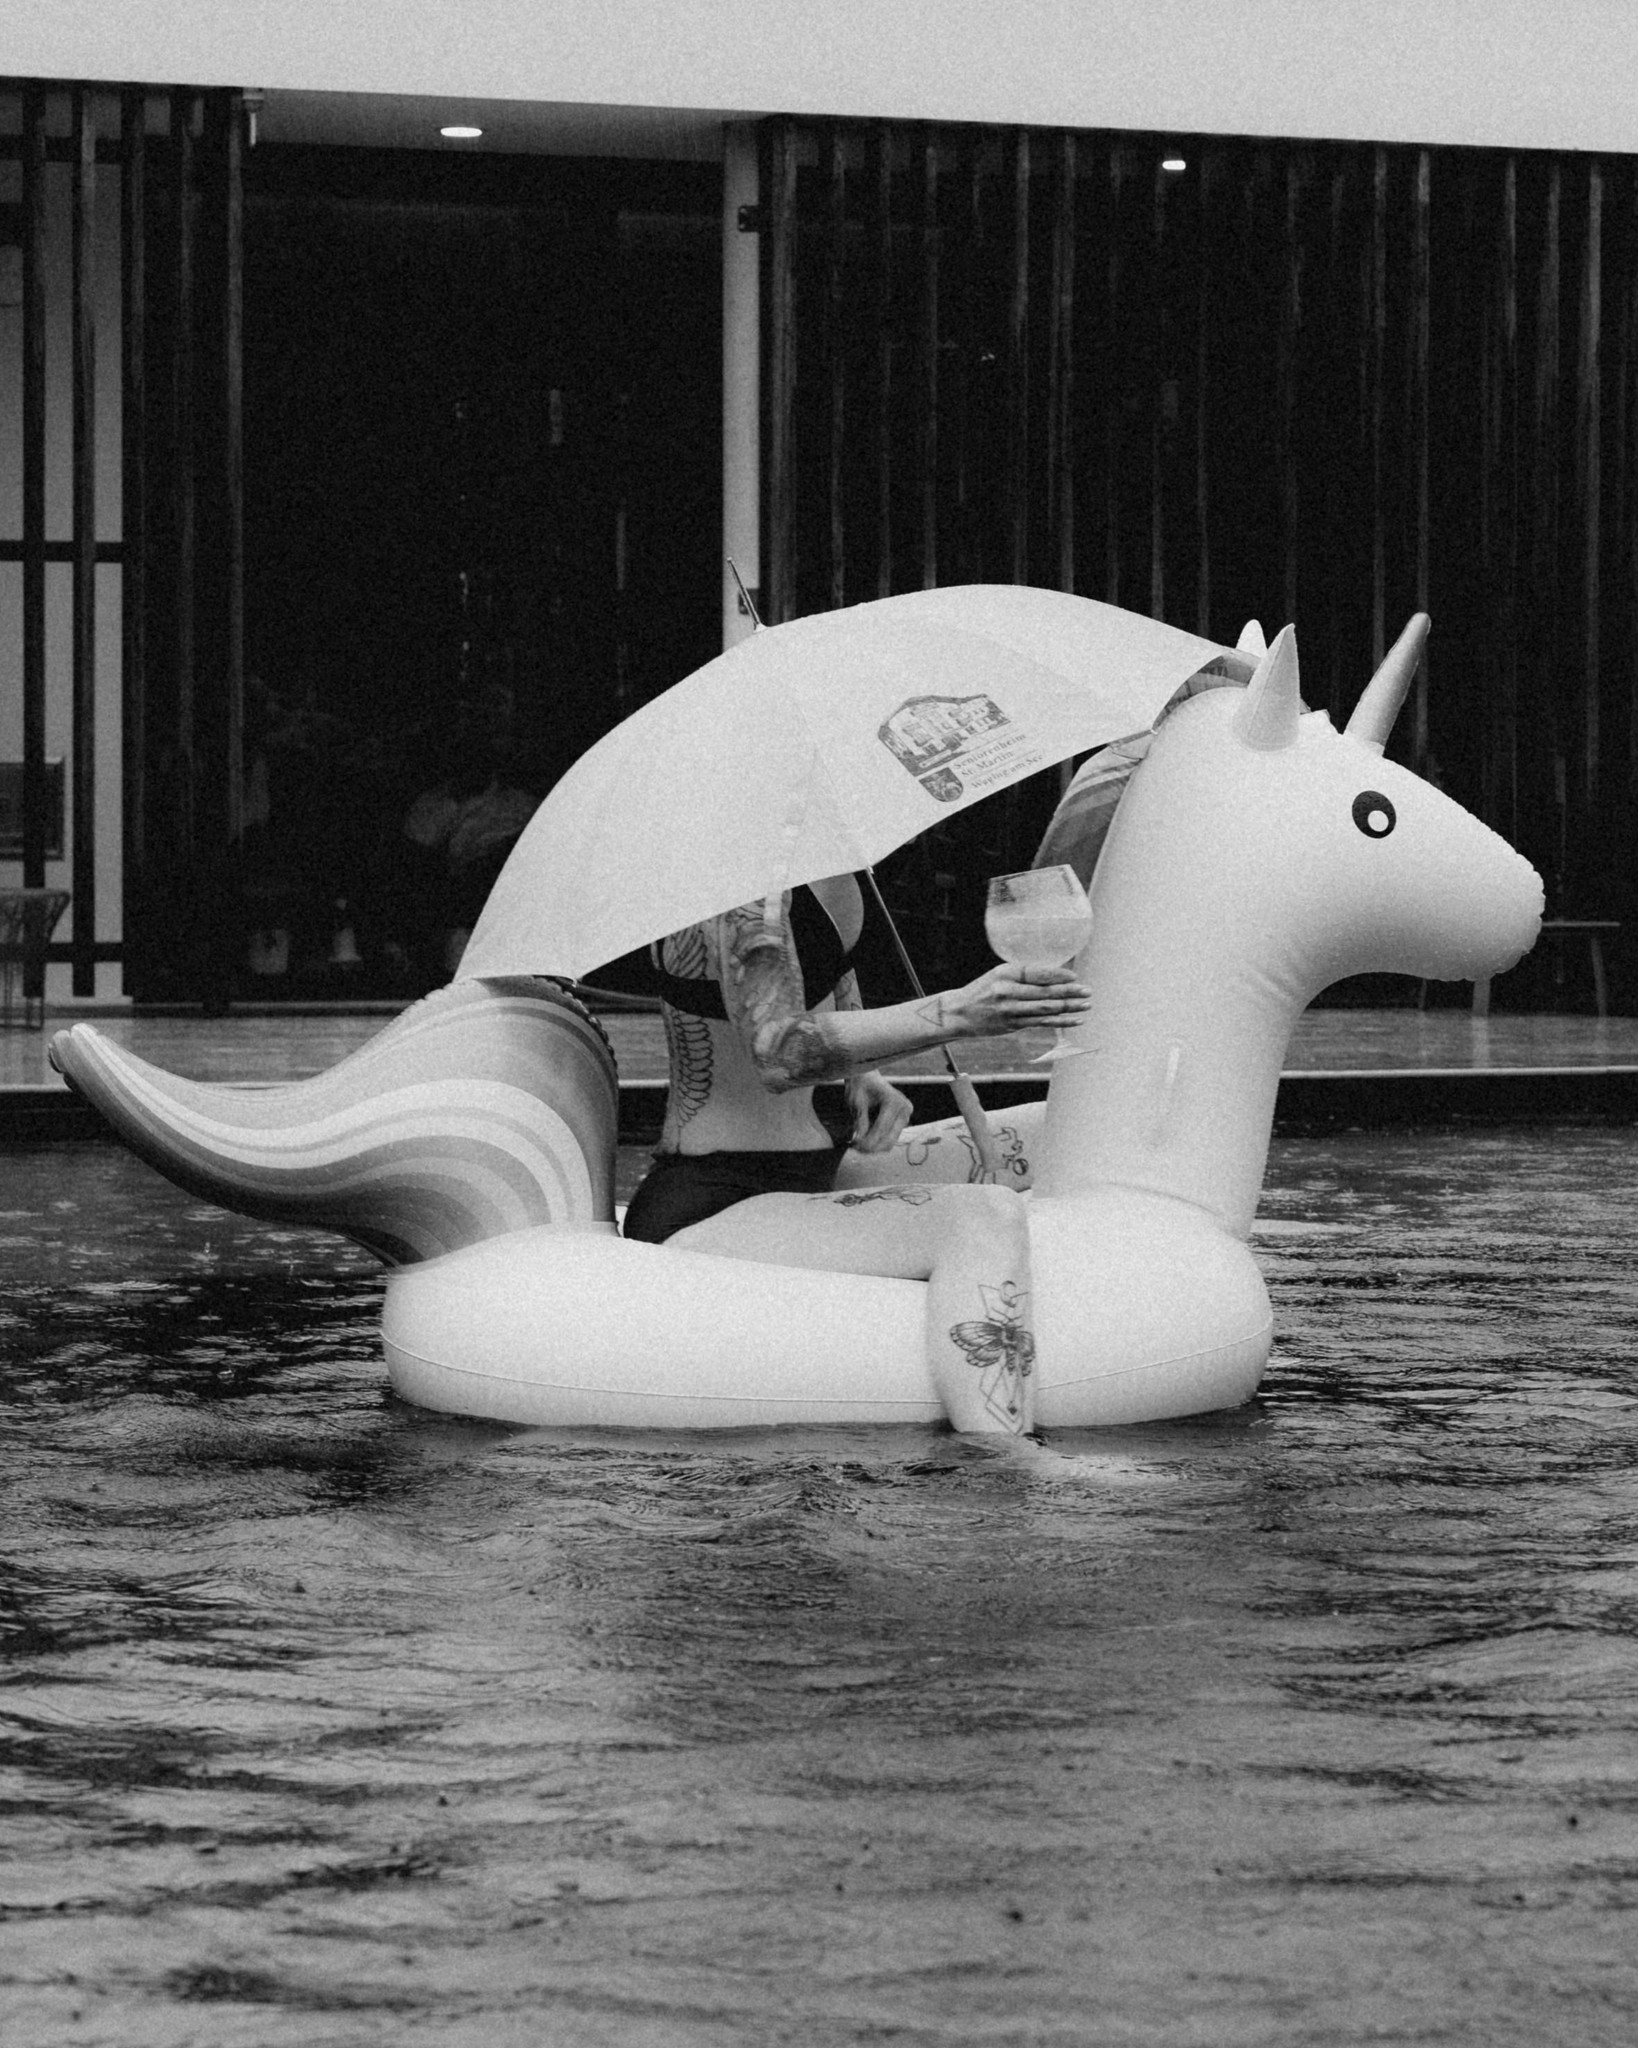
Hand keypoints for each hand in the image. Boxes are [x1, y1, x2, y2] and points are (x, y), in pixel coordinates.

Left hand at [846, 1070, 914, 1152]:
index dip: (867, 1140)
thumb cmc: (861, 1086)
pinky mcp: (902, 1122)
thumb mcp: (856, 1102)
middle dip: (871, 1147)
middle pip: (888, 1139)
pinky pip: (890, 1139)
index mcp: (894, 1101)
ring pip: (890, 1142)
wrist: (868, 1079)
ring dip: (874, 1148)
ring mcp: (906, 1116)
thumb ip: (859, 1121)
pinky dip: (878, 1143)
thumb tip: (858, 1140)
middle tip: (854, 1149)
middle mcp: (904, 1109)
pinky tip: (865, 1142)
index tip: (854, 1146)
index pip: (881, 1128)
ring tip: (858, 1146)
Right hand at [943, 963, 1090, 1040]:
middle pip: (1044, 993)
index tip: (1074, 978)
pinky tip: (1075, 1020)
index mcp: (1005, 974)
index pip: (1037, 974)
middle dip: (1069, 993)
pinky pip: (1041, 1022)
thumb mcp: (998, 975)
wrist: (959, 1013)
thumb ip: (1023, 976)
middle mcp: (1008, 991)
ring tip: (1086, 1005)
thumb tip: (1056, 977)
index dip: (1058, 976)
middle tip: (1087, 991)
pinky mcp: (1013, 1025)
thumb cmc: (982, 990)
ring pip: (1045, 1009)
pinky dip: (1060, 1021)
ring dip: (1069, 1008)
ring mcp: (1010, 1010)